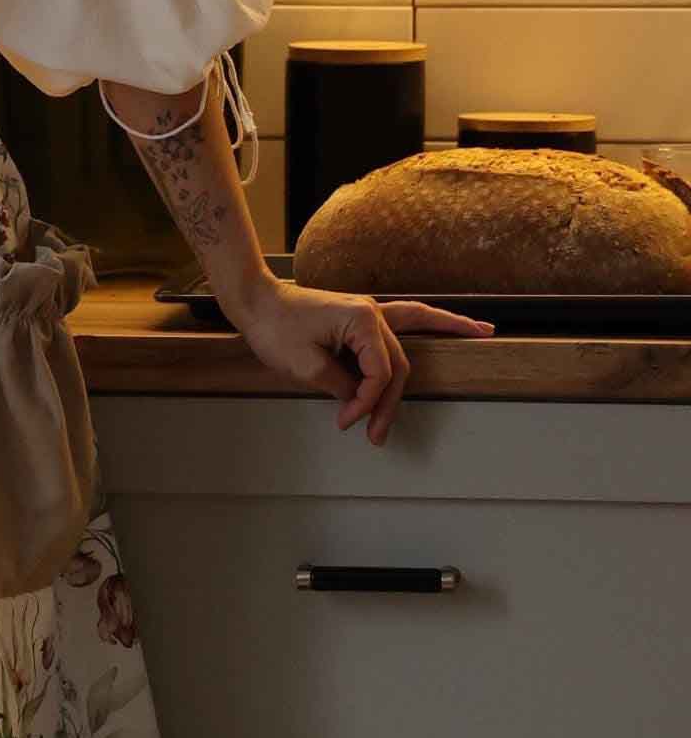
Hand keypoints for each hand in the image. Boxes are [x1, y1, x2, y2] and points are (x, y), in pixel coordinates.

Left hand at [227, 276, 495, 444]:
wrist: (254, 300)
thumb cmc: (274, 327)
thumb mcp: (306, 366)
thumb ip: (342, 385)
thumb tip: (360, 399)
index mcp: (362, 319)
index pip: (380, 373)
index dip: (367, 402)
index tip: (346, 421)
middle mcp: (372, 312)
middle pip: (396, 365)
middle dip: (387, 401)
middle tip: (376, 436)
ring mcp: (368, 313)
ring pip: (410, 340)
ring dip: (429, 354)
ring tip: (483, 333)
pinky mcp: (361, 317)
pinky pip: (405, 321)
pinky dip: (432, 322)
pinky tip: (463, 324)